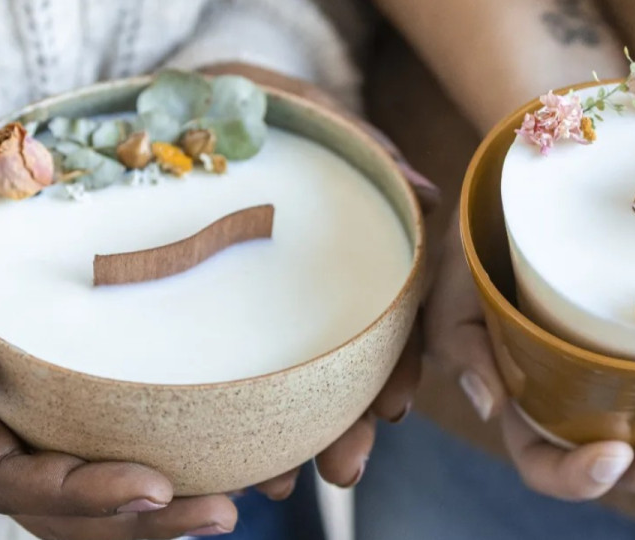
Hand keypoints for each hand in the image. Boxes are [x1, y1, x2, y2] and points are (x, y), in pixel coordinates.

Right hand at [0, 280, 237, 538]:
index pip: (16, 481)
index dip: (85, 494)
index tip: (154, 489)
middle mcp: (2, 441)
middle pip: (70, 508)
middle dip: (146, 521)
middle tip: (222, 513)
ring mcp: (40, 429)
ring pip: (102, 488)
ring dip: (170, 505)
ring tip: (246, 497)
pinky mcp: (75, 407)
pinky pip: (120, 444)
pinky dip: (176, 459)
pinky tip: (235, 457)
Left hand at [195, 62, 431, 494]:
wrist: (206, 102)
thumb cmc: (275, 111)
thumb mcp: (322, 121)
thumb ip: (371, 155)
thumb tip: (429, 196)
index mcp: (364, 258)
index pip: (396, 319)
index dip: (401, 365)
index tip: (394, 407)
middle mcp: (330, 292)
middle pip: (352, 368)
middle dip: (349, 423)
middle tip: (342, 469)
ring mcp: (282, 308)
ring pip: (299, 384)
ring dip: (295, 437)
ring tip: (277, 484)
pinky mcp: (230, 315)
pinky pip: (241, 373)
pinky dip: (240, 417)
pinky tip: (229, 456)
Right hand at [425, 213, 634, 498]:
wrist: (511, 212)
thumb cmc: (474, 263)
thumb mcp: (453, 302)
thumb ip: (465, 352)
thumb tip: (491, 406)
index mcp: (530, 414)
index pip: (550, 468)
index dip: (582, 478)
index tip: (613, 450)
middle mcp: (584, 410)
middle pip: (631, 467)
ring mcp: (628, 383)